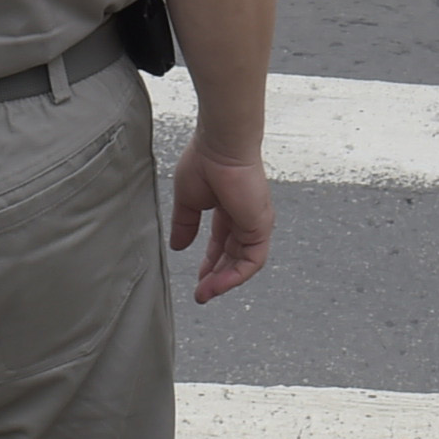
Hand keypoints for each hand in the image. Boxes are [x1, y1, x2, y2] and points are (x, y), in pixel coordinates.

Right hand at [167, 133, 273, 302]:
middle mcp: (245, 216)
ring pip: (243, 262)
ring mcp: (255, 222)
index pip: (222, 242)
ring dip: (223, 281)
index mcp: (229, 207)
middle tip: (201, 293)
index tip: (198, 278)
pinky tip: (216, 285)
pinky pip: (251, 261)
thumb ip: (185, 225)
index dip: (210, 262)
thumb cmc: (205, 160)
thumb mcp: (188, 200)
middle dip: (216, 276)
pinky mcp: (260, 226)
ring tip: (204, 293)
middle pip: (233, 255)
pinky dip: (235, 276)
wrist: (221, 145)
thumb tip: (178, 247)